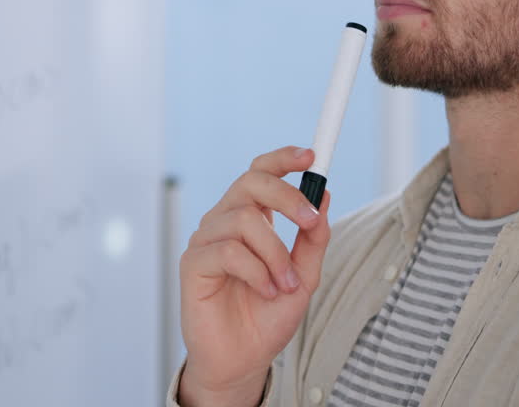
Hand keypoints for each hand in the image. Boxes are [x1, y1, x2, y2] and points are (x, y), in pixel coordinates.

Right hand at [177, 146, 331, 406]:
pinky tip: (265, 291)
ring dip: (276, 254)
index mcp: (251, 218)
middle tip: (310, 222)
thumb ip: (313, 239)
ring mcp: (206, 241)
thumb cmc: (267, 318)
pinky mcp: (192, 264)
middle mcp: (225, 222)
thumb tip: (325, 196)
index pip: (260, 173)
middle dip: (287, 197)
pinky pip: (229, 251)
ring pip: (245, 221)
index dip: (283, 159)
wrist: (243, 361)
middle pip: (251, 182)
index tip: (311, 157)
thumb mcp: (304, 277)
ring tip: (285, 285)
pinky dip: (257, 271)